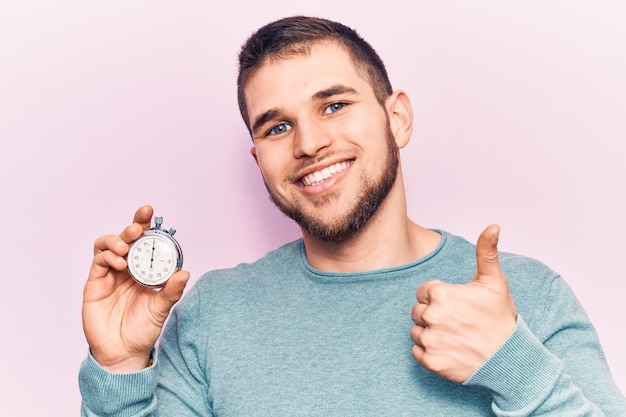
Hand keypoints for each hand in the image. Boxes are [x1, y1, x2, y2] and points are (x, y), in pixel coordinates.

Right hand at [82, 205, 189, 371]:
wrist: (123, 353)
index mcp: (144, 270)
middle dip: (132, 227)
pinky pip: (98, 261)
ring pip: (107, 245)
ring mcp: (109, 274)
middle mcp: (126, 268)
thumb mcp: (161, 309)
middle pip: (125, 238)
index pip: (145, 242)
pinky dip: (107, 256)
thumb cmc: (143, 330)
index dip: (145, 225)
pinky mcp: (95, 283)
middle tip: (139, 225)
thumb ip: (171, 291)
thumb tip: (184, 273)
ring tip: (126, 248)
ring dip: (117, 240)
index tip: (150, 212)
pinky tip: (119, 262)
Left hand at [410, 225, 516, 381]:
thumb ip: (486, 252)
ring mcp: (430, 339)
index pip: (423, 292)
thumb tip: (493, 226)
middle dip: (433, 315)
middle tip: (458, 322)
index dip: (440, 298)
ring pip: (416, 331)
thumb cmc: (500, 319)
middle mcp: (431, 315)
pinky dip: (429, 352)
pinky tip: (449, 350)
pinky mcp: (430, 361)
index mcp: (442, 293)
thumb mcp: (494, 282)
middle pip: (417, 311)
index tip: (458, 306)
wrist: (509, 359)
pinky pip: (416, 351)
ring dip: (430, 334)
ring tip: (455, 336)